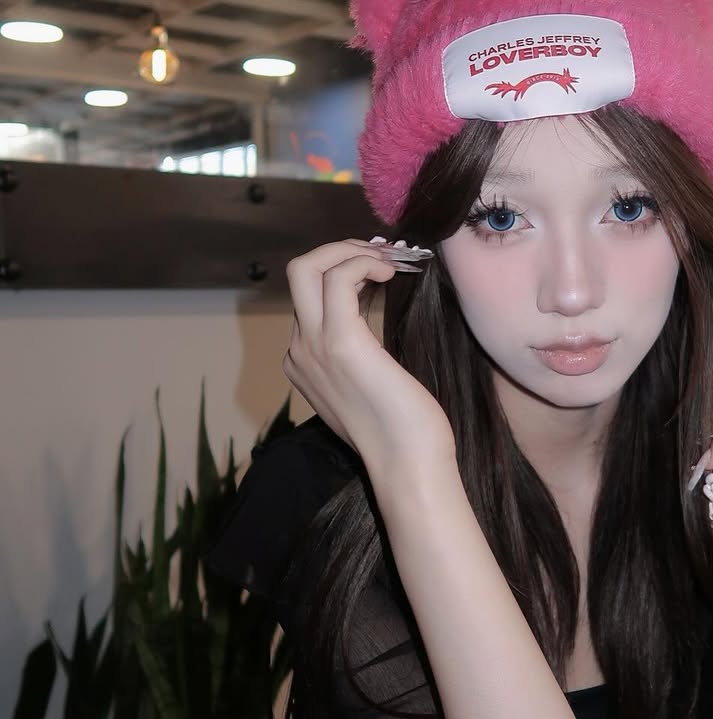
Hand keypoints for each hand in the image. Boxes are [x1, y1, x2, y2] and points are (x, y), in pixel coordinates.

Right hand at [282, 238, 453, 485]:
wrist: (408, 466)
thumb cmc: (403, 429)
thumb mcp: (372, 381)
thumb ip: (361, 347)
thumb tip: (374, 304)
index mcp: (303, 361)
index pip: (310, 296)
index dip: (345, 272)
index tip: (381, 269)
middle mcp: (299, 351)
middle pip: (297, 273)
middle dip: (339, 251)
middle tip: (382, 256)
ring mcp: (313, 346)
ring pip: (308, 268)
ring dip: (352, 251)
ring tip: (390, 260)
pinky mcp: (341, 343)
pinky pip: (339, 278)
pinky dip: (364, 262)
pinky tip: (392, 271)